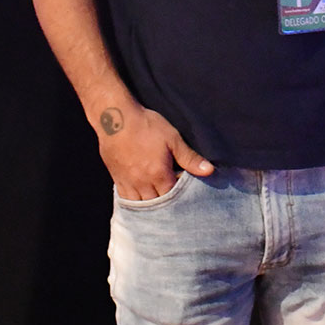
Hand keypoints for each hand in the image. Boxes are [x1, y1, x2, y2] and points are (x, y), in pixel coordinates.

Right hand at [98, 101, 212, 199]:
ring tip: (159, 203)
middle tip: (174, 201)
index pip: (174, 198)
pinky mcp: (117, 179)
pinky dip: (135, 204)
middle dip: (167, 206)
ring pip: (141, 206)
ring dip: (151, 207)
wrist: (115, 117)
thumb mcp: (172, 139)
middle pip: (157, 205)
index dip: (181, 198)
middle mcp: (143, 183)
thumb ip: (190, 158)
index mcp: (159, 174)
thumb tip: (209, 170)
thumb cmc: (147, 126)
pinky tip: (141, 200)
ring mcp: (128, 183)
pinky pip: (126, 200)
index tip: (186, 192)